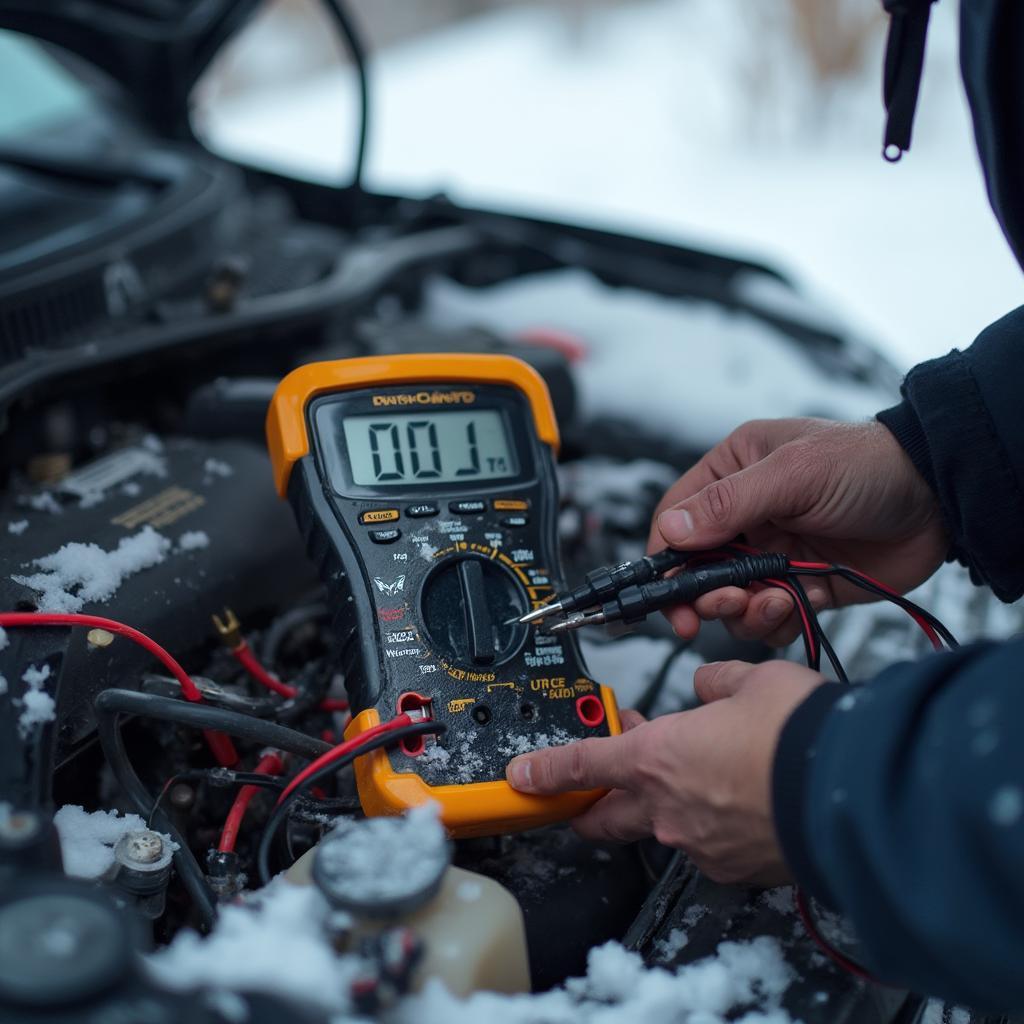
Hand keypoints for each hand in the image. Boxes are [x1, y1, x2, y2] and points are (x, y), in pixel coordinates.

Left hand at [506, 660, 825, 884]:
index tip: (524, 780)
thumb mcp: (751, 681)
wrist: (851, 791)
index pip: (581, 766)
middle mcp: (668, 808)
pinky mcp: (736, 869)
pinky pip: (709, 846)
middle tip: (589, 794)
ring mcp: (701, 844)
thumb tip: (709, 688)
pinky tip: (738, 801)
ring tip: (695, 776)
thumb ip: (717, 683)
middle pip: (604, 818)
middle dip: (589, 808)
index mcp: (656, 757)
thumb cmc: (798, 734)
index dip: (546, 773)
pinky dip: (711, 824)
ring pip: (661, 830)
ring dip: (664, 806)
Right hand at [647, 418, 947, 643]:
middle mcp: (746, 516)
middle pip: (696, 570)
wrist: (939, 500)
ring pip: (730, 600)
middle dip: (707, 595)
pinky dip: (777, 622)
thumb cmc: (866, 466)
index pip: (676, 520)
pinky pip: (769, 617)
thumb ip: (729, 504)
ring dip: (745, 612)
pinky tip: (802, 604)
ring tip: (775, 603)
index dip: (666, 561)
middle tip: (728, 605)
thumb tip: (672, 532)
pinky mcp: (800, 586)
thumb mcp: (793, 474)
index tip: (669, 595)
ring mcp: (772, 553)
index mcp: (732, 473)